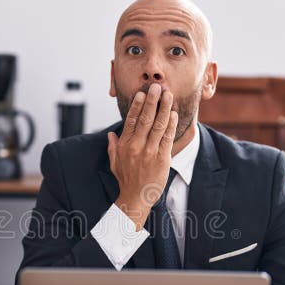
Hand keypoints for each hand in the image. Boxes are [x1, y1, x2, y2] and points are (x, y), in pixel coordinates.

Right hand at [107, 83, 178, 229]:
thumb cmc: (126, 180)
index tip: (142, 93)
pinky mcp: (162, 158)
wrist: (136, 197)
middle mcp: (136, 146)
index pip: (131, 120)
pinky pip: (167, 138)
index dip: (137, 105)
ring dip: (164, 108)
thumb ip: (113, 147)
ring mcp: (150, 152)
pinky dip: (171, 124)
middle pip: (145, 119)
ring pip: (158, 125)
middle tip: (157, 87)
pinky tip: (174, 114)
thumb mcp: (115, 162)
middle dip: (152, 101)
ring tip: (168, 95)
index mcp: (125, 144)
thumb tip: (110, 135)